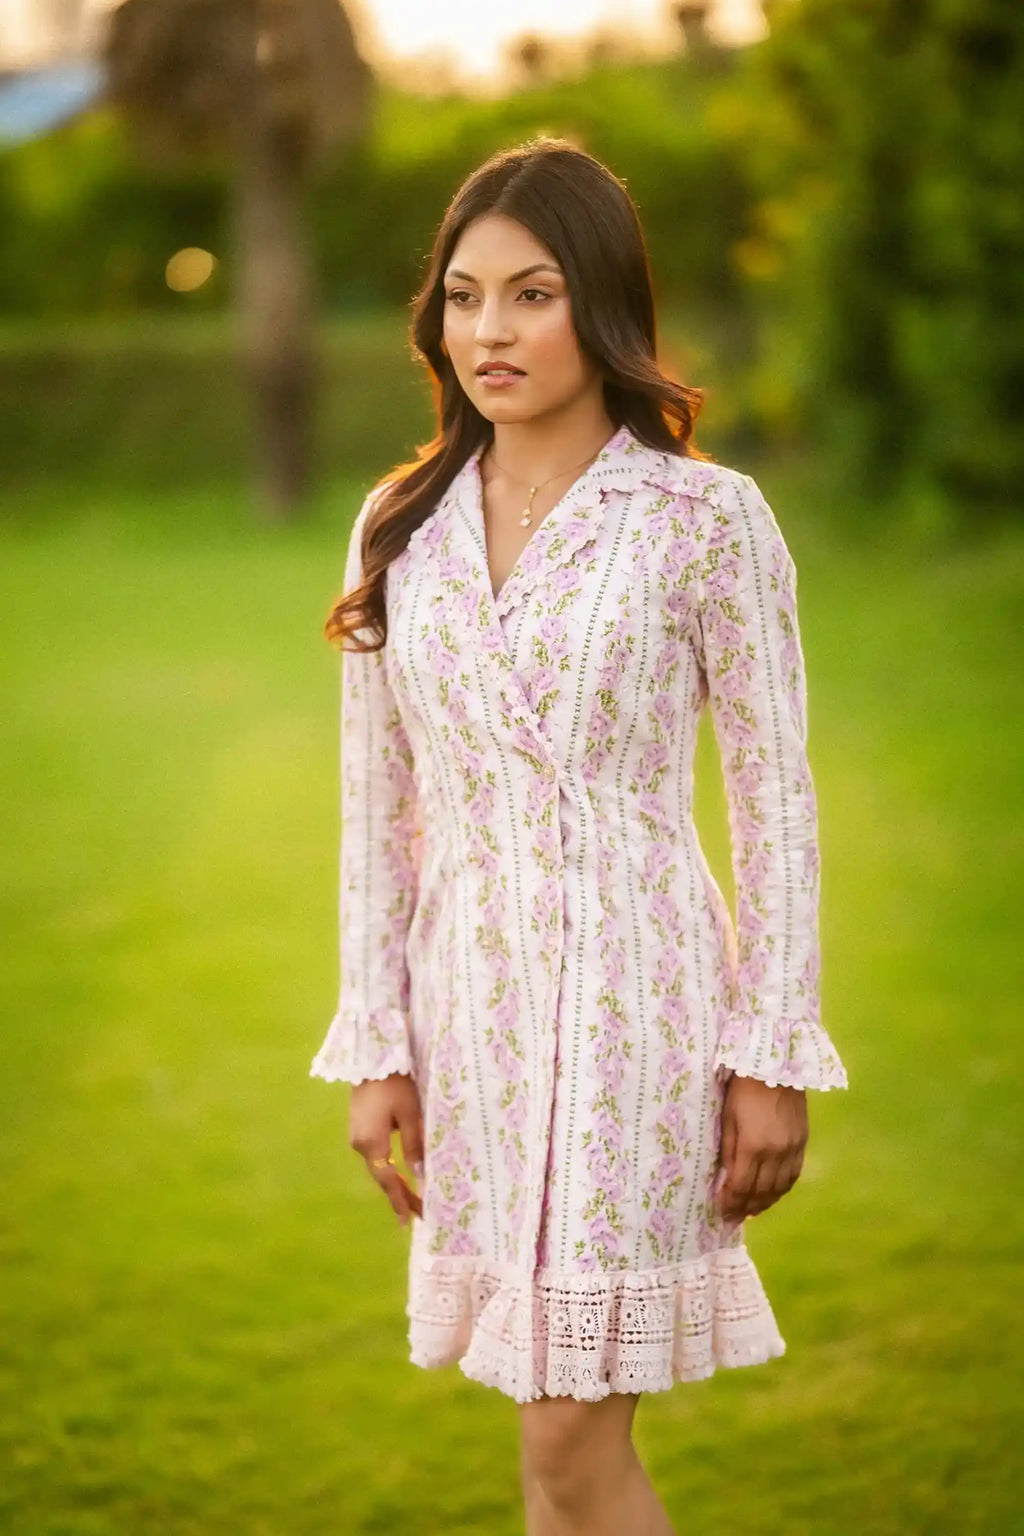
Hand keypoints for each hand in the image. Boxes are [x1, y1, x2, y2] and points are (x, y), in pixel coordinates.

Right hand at [348, 1072, 424, 1227]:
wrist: (371, 1057)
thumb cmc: (395, 1084)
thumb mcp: (410, 1114)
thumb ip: (414, 1145)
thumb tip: (420, 1175)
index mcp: (371, 1143)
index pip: (388, 1180)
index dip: (401, 1200)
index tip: (410, 1221)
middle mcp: (359, 1144)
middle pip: (382, 1177)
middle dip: (399, 1196)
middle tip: (417, 1215)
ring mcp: (356, 1136)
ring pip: (377, 1167)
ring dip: (393, 1183)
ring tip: (411, 1200)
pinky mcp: (359, 1127)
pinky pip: (374, 1155)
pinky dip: (388, 1168)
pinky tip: (398, 1174)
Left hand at [714, 1073, 807, 1221]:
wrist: (774, 1065)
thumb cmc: (741, 1089)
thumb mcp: (727, 1119)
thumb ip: (727, 1152)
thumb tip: (724, 1182)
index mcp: (753, 1146)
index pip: (741, 1187)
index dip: (731, 1204)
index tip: (722, 1214)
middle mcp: (776, 1152)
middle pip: (761, 1192)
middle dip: (746, 1208)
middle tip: (734, 1218)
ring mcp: (792, 1148)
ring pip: (780, 1188)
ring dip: (765, 1203)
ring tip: (752, 1211)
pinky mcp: (803, 1141)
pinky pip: (794, 1175)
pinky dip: (782, 1189)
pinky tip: (772, 1193)